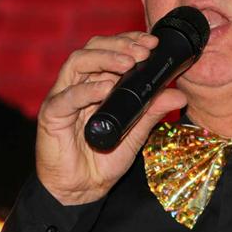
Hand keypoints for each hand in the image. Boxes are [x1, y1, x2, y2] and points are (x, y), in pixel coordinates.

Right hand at [35, 32, 186, 205]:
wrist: (83, 190)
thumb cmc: (104, 158)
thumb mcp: (137, 132)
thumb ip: (153, 111)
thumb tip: (179, 95)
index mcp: (98, 81)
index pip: (111, 49)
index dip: (130, 41)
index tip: (152, 44)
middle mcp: (80, 83)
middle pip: (94, 48)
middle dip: (120, 45)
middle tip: (143, 52)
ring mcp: (64, 96)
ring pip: (78, 62)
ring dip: (105, 57)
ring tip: (128, 64)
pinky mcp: (52, 115)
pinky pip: (66, 96)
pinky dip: (86, 90)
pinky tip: (105, 89)